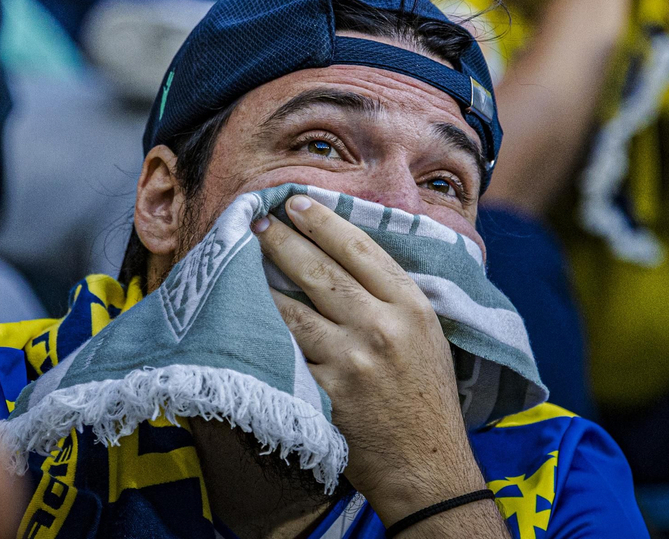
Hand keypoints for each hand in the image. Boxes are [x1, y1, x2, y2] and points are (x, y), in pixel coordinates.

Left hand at [254, 195, 487, 522]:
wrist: (427, 466)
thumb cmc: (428, 396)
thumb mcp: (428, 333)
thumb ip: (394, 295)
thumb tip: (347, 249)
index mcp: (412, 306)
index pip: (359, 249)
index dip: (323, 221)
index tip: (296, 202)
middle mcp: (381, 327)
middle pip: (319, 271)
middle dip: (281, 240)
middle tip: (255, 219)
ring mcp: (350, 361)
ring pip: (292, 309)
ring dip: (261, 282)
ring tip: (240, 259)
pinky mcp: (325, 393)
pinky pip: (285, 351)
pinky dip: (264, 331)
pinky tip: (245, 312)